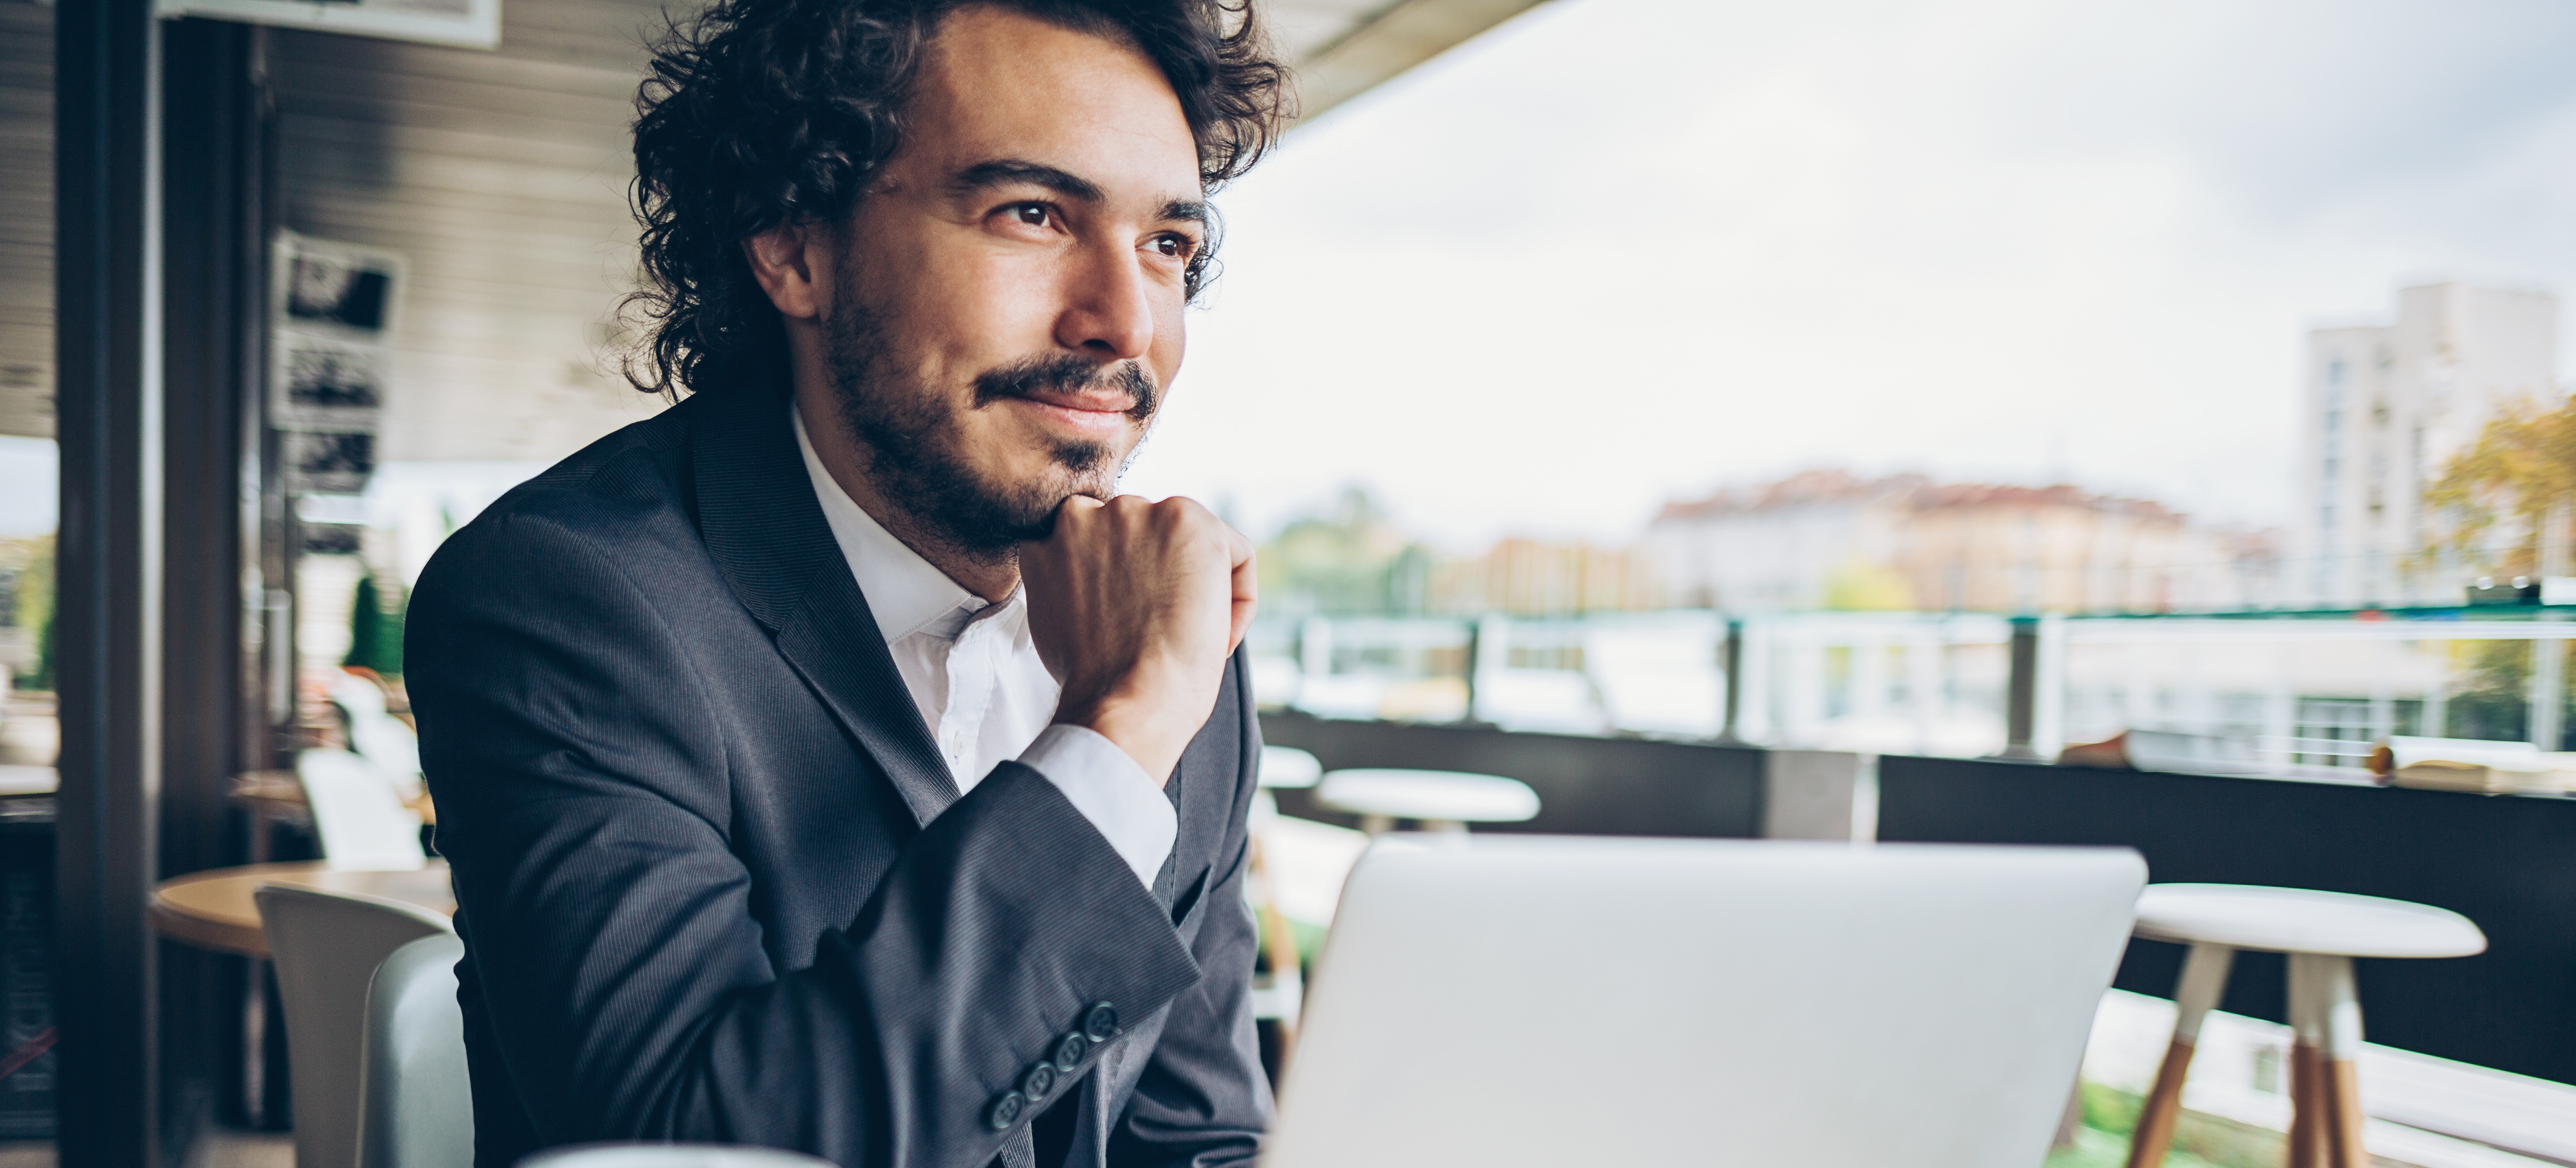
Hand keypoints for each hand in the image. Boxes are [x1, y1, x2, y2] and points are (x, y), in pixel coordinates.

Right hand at [1021, 495, 1256, 784]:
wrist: (1125, 701)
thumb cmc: (1096, 680)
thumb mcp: (1060, 616)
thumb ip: (1076, 581)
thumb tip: (1104, 579)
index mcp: (1052, 534)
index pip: (1105, 543)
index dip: (1127, 588)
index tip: (1134, 622)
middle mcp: (1089, 511)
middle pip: (1148, 541)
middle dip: (1161, 583)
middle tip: (1161, 633)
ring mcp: (1138, 512)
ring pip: (1192, 547)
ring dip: (1198, 590)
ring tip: (1187, 638)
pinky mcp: (1189, 521)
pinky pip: (1237, 555)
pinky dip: (1239, 599)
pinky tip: (1216, 637)